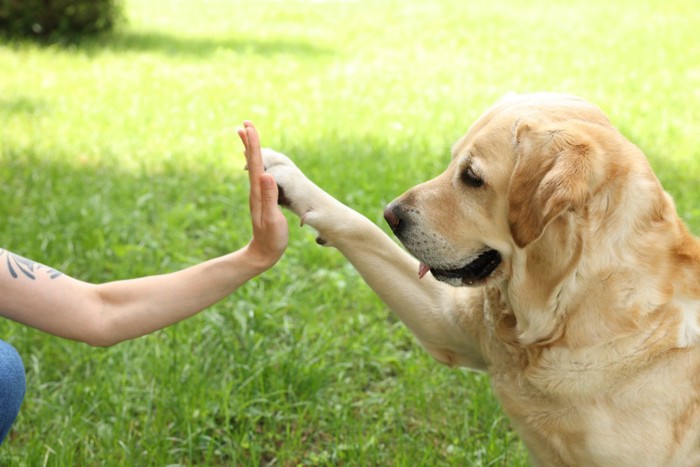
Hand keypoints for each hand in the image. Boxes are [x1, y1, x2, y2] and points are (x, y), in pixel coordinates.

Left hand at [237, 121, 288, 269]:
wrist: (263, 253)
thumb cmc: (271, 238)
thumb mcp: (273, 218)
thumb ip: (270, 197)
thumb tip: (266, 174)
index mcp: (258, 192)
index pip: (255, 163)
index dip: (253, 144)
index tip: (250, 127)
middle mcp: (255, 190)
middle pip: (252, 161)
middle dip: (250, 142)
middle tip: (245, 124)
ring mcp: (258, 195)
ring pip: (254, 167)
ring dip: (251, 150)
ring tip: (247, 136)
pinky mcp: (262, 199)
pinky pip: (258, 176)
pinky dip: (257, 164)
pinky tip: (258, 163)